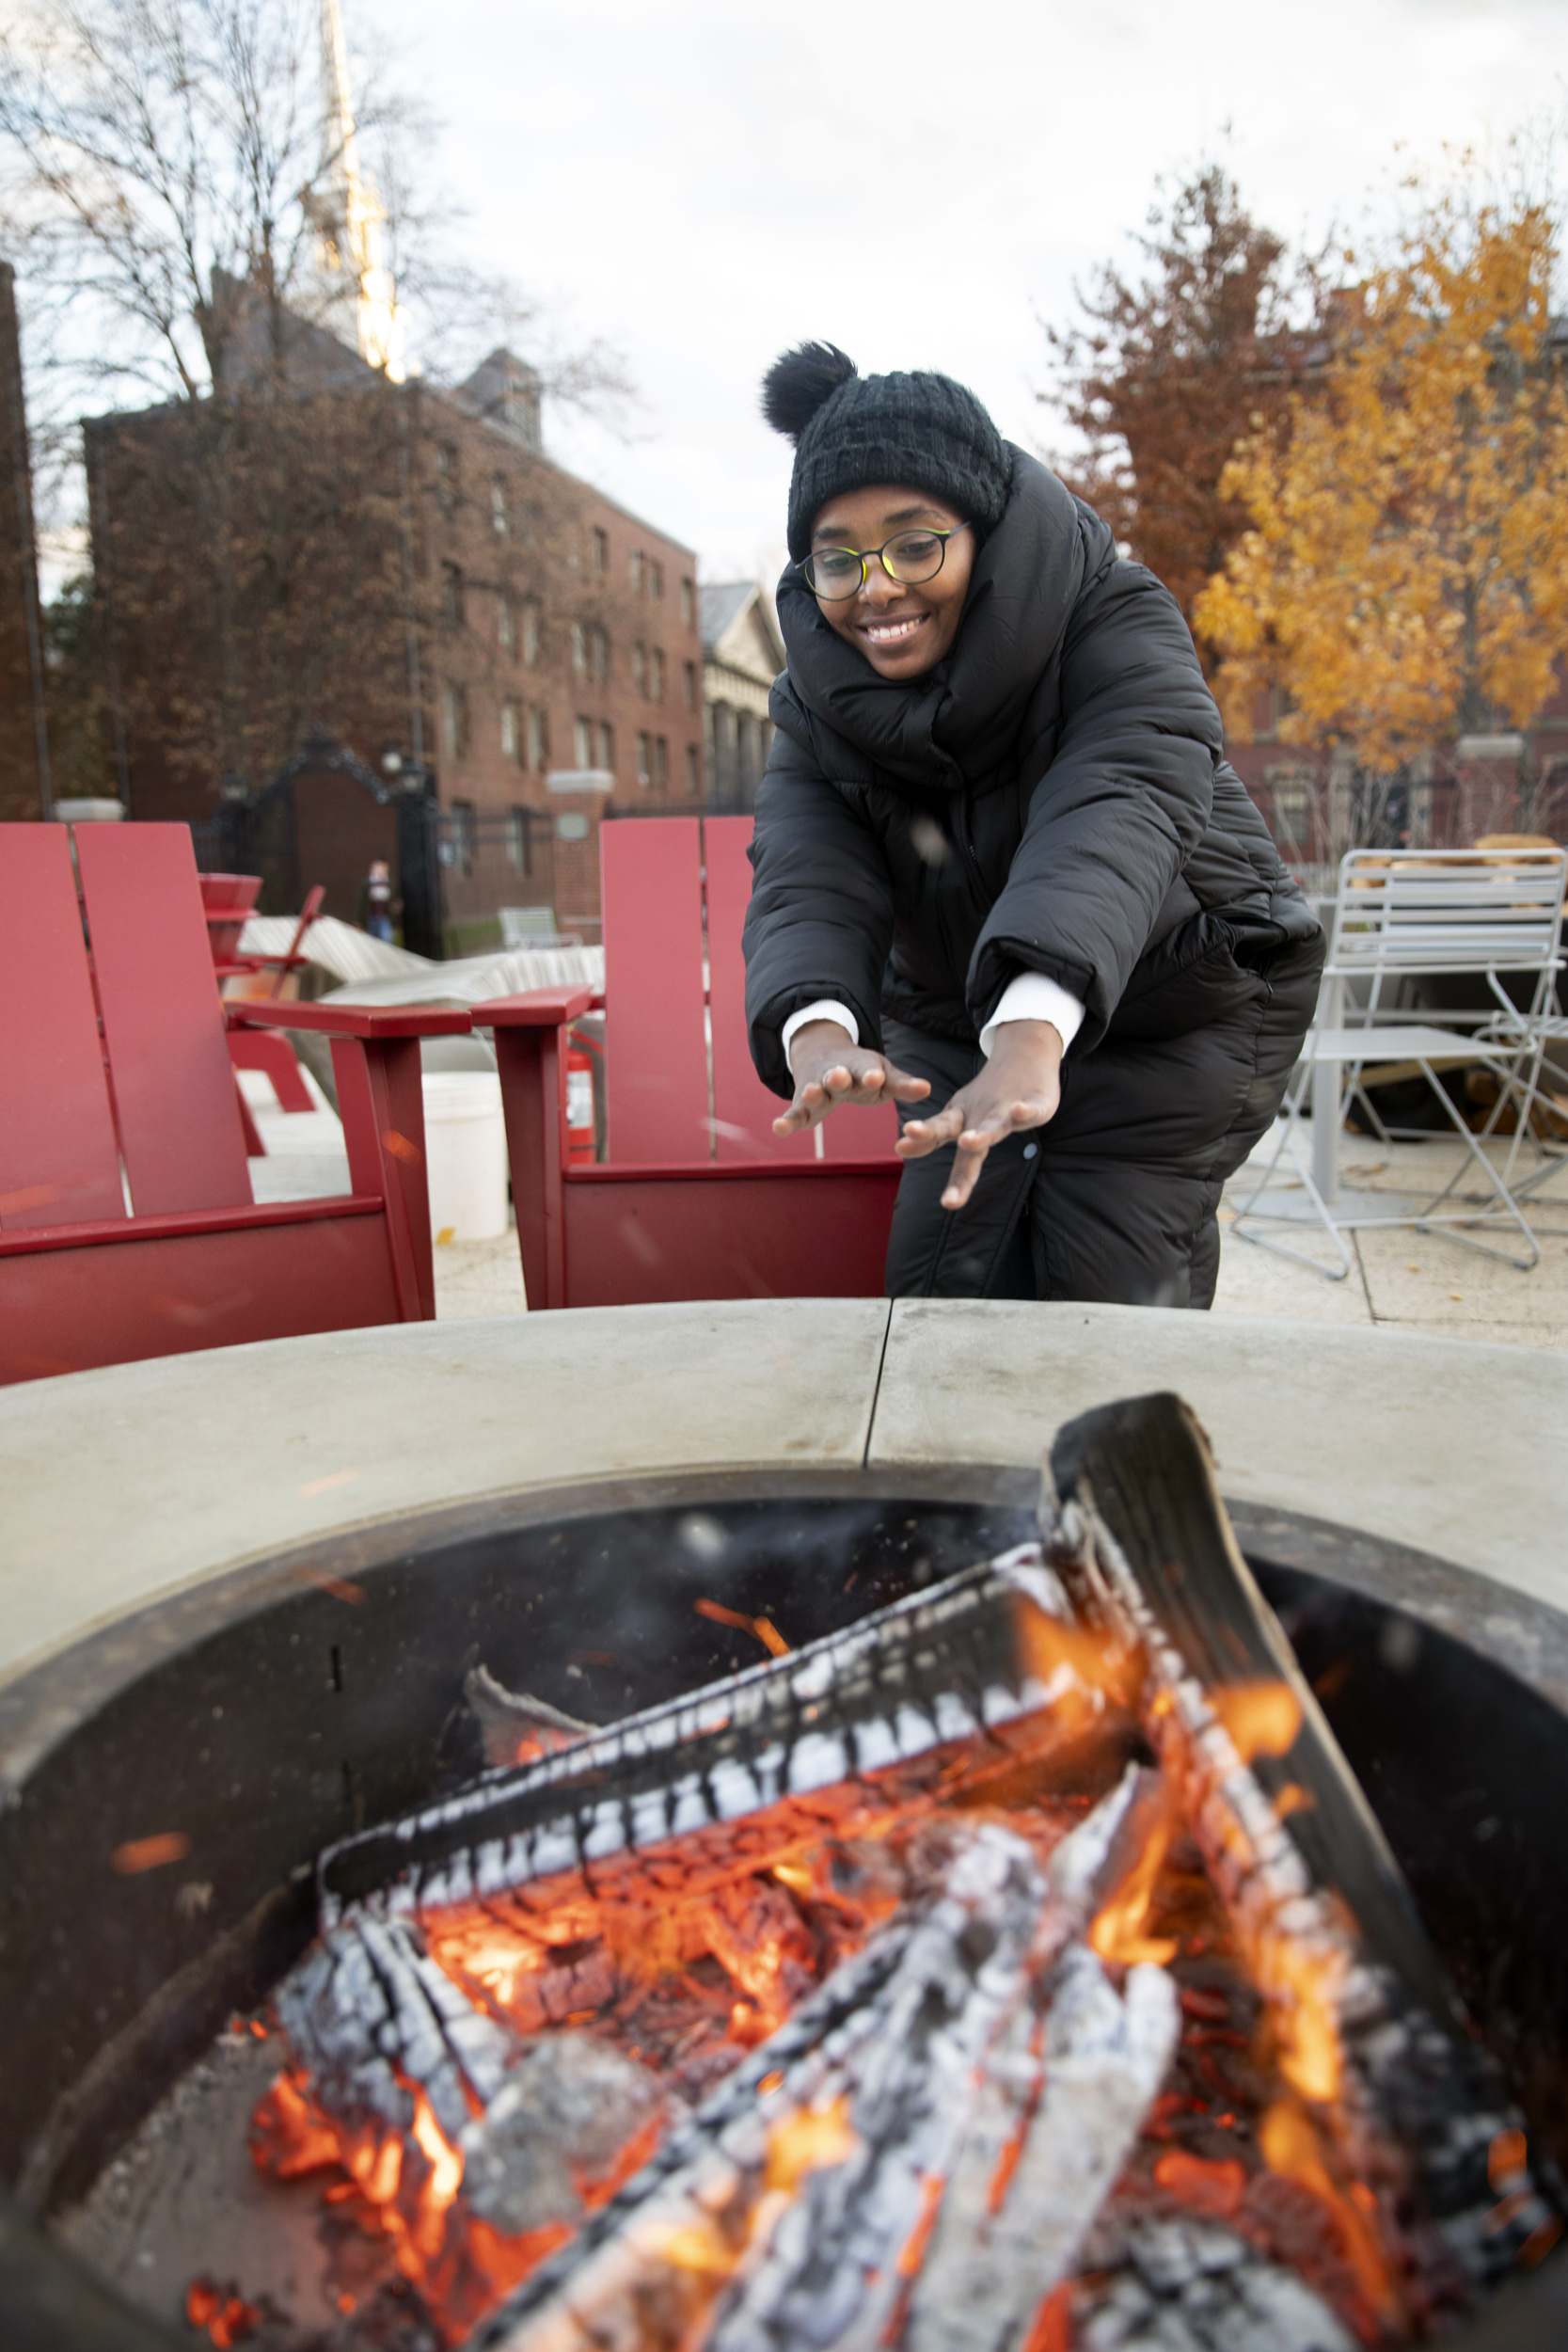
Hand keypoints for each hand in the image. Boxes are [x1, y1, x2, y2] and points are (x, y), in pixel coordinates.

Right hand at [775, 1019, 931, 1136]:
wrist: (825, 1054)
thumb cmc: (863, 1070)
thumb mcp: (883, 1074)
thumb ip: (902, 1085)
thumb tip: (928, 1089)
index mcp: (862, 1070)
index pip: (867, 1072)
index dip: (872, 1076)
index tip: (876, 1077)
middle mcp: (838, 1076)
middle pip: (838, 1077)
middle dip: (839, 1077)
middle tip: (840, 1075)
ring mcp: (818, 1089)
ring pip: (815, 1092)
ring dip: (813, 1093)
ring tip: (810, 1092)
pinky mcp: (803, 1105)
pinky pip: (795, 1114)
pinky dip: (786, 1121)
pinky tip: (778, 1128)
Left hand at [896, 1020, 1062, 1209]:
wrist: (1025, 1054)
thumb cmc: (987, 1099)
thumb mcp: (956, 1118)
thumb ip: (931, 1138)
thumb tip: (898, 1150)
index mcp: (961, 1119)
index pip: (939, 1132)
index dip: (922, 1140)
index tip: (899, 1148)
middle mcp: (981, 1114)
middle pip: (959, 1130)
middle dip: (935, 1133)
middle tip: (912, 1132)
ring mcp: (1008, 1109)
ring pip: (994, 1125)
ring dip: (981, 1134)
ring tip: (967, 1141)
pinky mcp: (1037, 1104)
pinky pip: (1032, 1110)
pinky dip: (1025, 1112)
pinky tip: (1018, 1111)